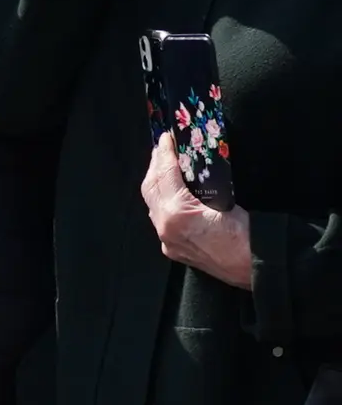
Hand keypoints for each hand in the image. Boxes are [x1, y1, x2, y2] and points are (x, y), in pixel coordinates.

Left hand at [144, 133, 254, 285]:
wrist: (253, 267)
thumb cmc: (246, 233)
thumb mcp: (225, 200)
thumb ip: (201, 185)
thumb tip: (192, 165)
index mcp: (176, 213)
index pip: (165, 176)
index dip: (165, 154)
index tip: (166, 137)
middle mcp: (165, 228)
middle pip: (151, 189)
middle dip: (155, 166)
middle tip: (162, 148)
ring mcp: (167, 241)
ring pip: (152, 204)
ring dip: (156, 182)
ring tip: (163, 164)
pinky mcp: (172, 249)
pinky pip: (160, 219)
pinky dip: (162, 201)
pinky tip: (169, 191)